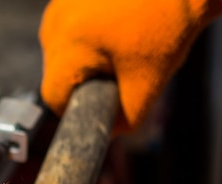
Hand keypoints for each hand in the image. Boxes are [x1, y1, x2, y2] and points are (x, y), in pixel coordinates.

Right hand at [39, 0, 221, 132]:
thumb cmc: (167, 24)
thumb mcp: (148, 82)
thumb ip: (125, 118)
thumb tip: (109, 133)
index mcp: (66, 47)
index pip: (53, 98)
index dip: (76, 108)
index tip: (99, 102)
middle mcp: (54, 24)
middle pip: (58, 72)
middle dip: (86, 77)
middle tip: (123, 67)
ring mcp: (59, 5)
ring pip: (63, 49)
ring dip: (87, 55)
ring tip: (123, 43)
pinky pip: (70, 27)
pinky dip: (91, 32)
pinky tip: (118, 25)